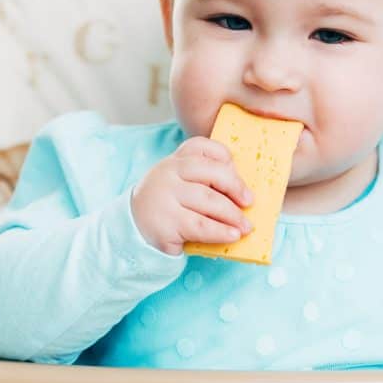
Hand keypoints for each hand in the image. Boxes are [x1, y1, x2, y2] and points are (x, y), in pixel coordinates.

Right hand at [130, 137, 252, 255]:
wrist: (133, 225)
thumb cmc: (169, 202)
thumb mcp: (181, 182)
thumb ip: (205, 178)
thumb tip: (243, 192)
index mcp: (175, 160)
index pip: (201, 147)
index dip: (224, 157)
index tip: (236, 170)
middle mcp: (168, 173)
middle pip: (211, 173)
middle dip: (235, 187)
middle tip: (250, 201)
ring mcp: (165, 197)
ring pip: (209, 201)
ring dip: (233, 214)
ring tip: (246, 226)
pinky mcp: (166, 223)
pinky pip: (201, 226)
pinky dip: (221, 232)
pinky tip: (232, 236)